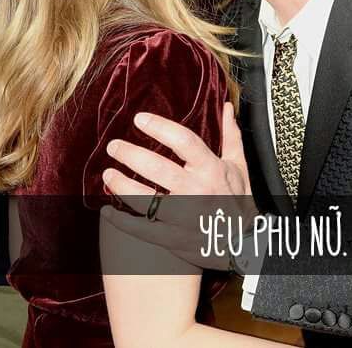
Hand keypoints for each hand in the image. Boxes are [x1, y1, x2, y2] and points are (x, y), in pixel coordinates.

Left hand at [100, 102, 258, 268]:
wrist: (243, 244)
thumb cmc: (238, 201)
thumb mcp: (239, 166)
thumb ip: (231, 135)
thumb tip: (226, 107)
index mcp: (211, 169)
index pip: (183, 141)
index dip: (160, 127)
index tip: (139, 119)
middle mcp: (197, 190)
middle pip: (158, 169)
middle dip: (131, 155)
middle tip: (113, 146)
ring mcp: (184, 216)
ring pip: (145, 199)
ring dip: (122, 185)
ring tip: (107, 174)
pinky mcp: (174, 239)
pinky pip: (142, 229)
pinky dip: (121, 221)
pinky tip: (108, 211)